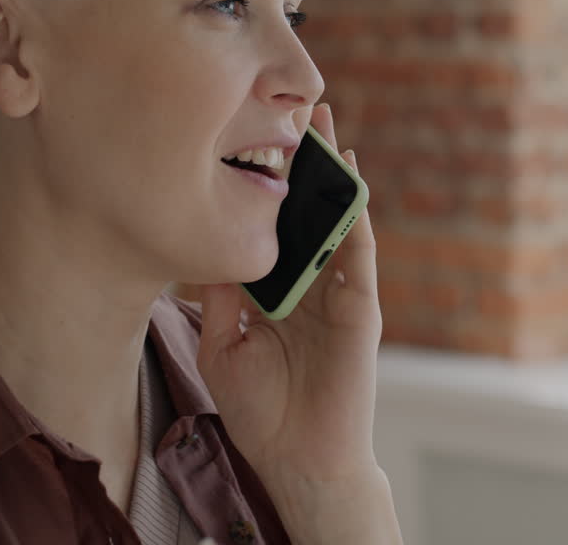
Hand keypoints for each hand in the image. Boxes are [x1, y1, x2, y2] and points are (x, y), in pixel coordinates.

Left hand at [194, 104, 399, 542]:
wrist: (297, 458)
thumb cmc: (263, 410)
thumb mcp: (223, 344)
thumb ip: (220, 297)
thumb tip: (207, 245)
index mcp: (280, 289)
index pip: (275, 224)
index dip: (269, 183)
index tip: (253, 136)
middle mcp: (312, 283)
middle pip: (310, 211)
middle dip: (306, 162)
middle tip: (297, 108)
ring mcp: (339, 293)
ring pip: (338, 222)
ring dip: (334, 177)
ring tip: (325, 129)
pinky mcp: (360, 310)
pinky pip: (359, 255)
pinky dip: (355, 218)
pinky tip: (349, 183)